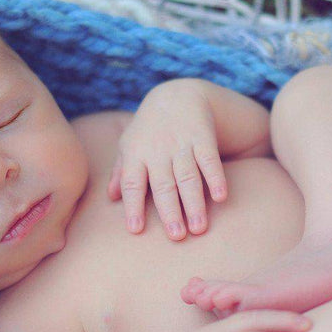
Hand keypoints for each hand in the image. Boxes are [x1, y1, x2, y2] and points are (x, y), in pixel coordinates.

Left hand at [108, 82, 227, 240]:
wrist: (178, 94)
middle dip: (170, 211)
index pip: (132, 183)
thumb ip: (121, 172)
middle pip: (164, 184)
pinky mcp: (204, 138)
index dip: (133, 206)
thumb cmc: (149, 129)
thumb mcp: (130, 144)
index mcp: (137, 154)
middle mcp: (158, 150)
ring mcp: (182, 144)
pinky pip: (210, 159)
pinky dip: (216, 177)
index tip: (136, 230)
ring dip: (195, 203)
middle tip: (176, 236)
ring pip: (188, 176)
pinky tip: (221, 197)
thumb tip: (110, 198)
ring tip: (199, 228)